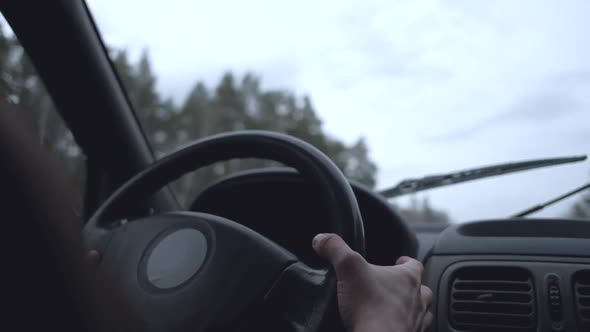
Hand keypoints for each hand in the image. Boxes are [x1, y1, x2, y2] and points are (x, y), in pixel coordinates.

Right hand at [312, 233, 432, 331]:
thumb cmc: (369, 305)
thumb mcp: (347, 268)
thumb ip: (335, 249)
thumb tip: (321, 238)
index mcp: (407, 278)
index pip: (414, 264)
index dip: (407, 261)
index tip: (399, 260)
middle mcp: (417, 299)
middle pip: (422, 289)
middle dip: (411, 286)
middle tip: (396, 286)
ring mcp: (416, 321)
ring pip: (423, 311)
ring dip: (413, 308)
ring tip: (399, 308)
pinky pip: (415, 330)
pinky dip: (407, 327)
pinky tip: (394, 326)